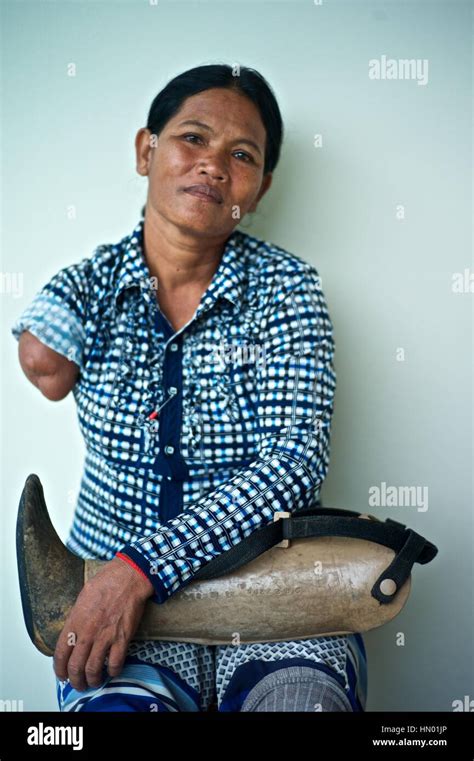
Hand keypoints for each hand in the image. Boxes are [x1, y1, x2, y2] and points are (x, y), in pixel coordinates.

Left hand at [53, 556, 153, 690]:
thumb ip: (76, 619)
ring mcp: (104, 636)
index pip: (60, 654)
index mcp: (74, 622)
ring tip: (94, 682)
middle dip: (75, 681)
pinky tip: (112, 670)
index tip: (62, 675)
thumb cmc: (105, 582)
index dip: (59, 669)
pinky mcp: (122, 638)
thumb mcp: (82, 599)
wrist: (128, 577)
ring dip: (92, 680)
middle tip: (78, 684)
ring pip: (93, 669)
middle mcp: (87, 632)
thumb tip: (73, 633)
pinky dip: (113, 671)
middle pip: (75, 666)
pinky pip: (115, 663)